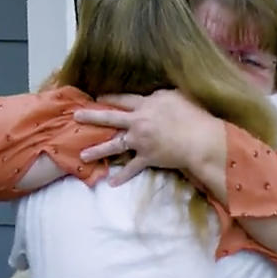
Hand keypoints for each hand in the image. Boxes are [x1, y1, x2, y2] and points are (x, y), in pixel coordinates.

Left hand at [74, 89, 224, 185]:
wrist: (200, 140)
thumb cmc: (194, 116)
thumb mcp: (177, 96)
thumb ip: (162, 95)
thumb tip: (155, 95)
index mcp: (146, 104)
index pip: (124, 99)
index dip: (110, 97)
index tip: (97, 97)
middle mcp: (138, 121)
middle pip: (110, 118)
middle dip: (91, 116)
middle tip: (76, 116)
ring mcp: (140, 141)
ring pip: (114, 145)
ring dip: (97, 150)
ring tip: (82, 155)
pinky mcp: (147, 158)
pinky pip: (132, 168)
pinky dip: (122, 176)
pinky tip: (111, 182)